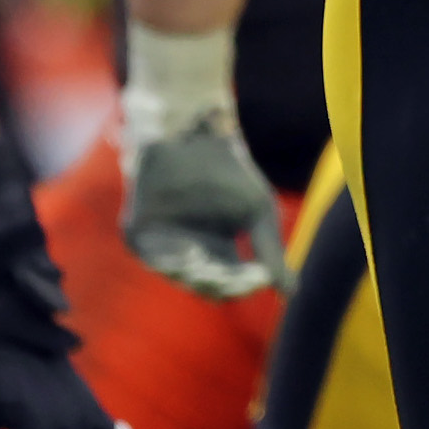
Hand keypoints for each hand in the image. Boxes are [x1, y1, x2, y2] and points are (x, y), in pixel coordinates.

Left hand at [122, 110, 287, 299]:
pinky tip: (191, 254)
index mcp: (219, 253)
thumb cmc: (230, 171)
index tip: (262, 277)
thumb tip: (291, 294)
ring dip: (197, 275)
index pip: (232, 282)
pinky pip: (151, 256)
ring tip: (212, 269)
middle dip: (222, 283)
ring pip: (180, 275)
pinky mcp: (137, 233)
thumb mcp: (259, 213)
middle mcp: (190, 253)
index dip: (246, 284)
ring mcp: (162, 245)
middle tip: (234, 279)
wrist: (194, 134)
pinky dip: (171, 259)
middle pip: (206, 284)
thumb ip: (272, 253)